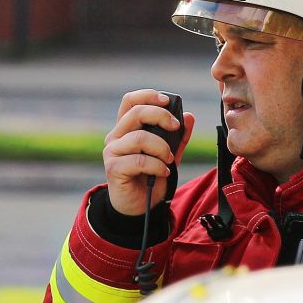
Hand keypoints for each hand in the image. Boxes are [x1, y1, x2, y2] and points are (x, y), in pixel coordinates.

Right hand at [103, 90, 194, 215]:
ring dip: (161, 147)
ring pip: (139, 137)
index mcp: (126, 128)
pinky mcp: (114, 168)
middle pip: (135, 112)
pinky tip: (163, 172)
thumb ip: (179, 137)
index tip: (167, 101)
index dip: (147, 95)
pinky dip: (157, 165)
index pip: (130, 101)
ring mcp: (113, 152)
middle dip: (161, 116)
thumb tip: (189, 116)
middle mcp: (116, 136)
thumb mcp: (169, 154)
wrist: (139, 207)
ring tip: (169, 159)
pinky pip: (139, 160)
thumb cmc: (150, 177)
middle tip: (175, 127)